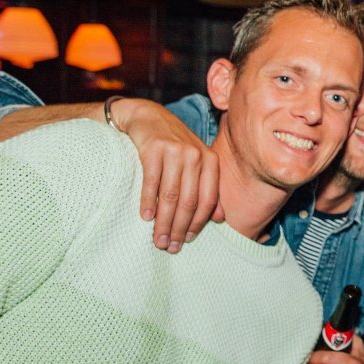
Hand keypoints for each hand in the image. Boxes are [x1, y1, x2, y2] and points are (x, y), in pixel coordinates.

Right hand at [113, 98, 222, 252]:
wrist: (147, 117)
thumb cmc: (173, 146)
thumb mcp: (196, 163)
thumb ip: (207, 188)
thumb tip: (218, 219)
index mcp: (210, 161)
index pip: (207, 199)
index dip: (197, 223)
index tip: (186, 240)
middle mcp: (196, 155)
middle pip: (189, 200)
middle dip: (178, 227)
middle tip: (169, 246)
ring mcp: (175, 151)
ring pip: (171, 195)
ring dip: (163, 221)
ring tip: (157, 239)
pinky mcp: (154, 148)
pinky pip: (151, 182)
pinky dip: (148, 202)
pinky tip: (145, 217)